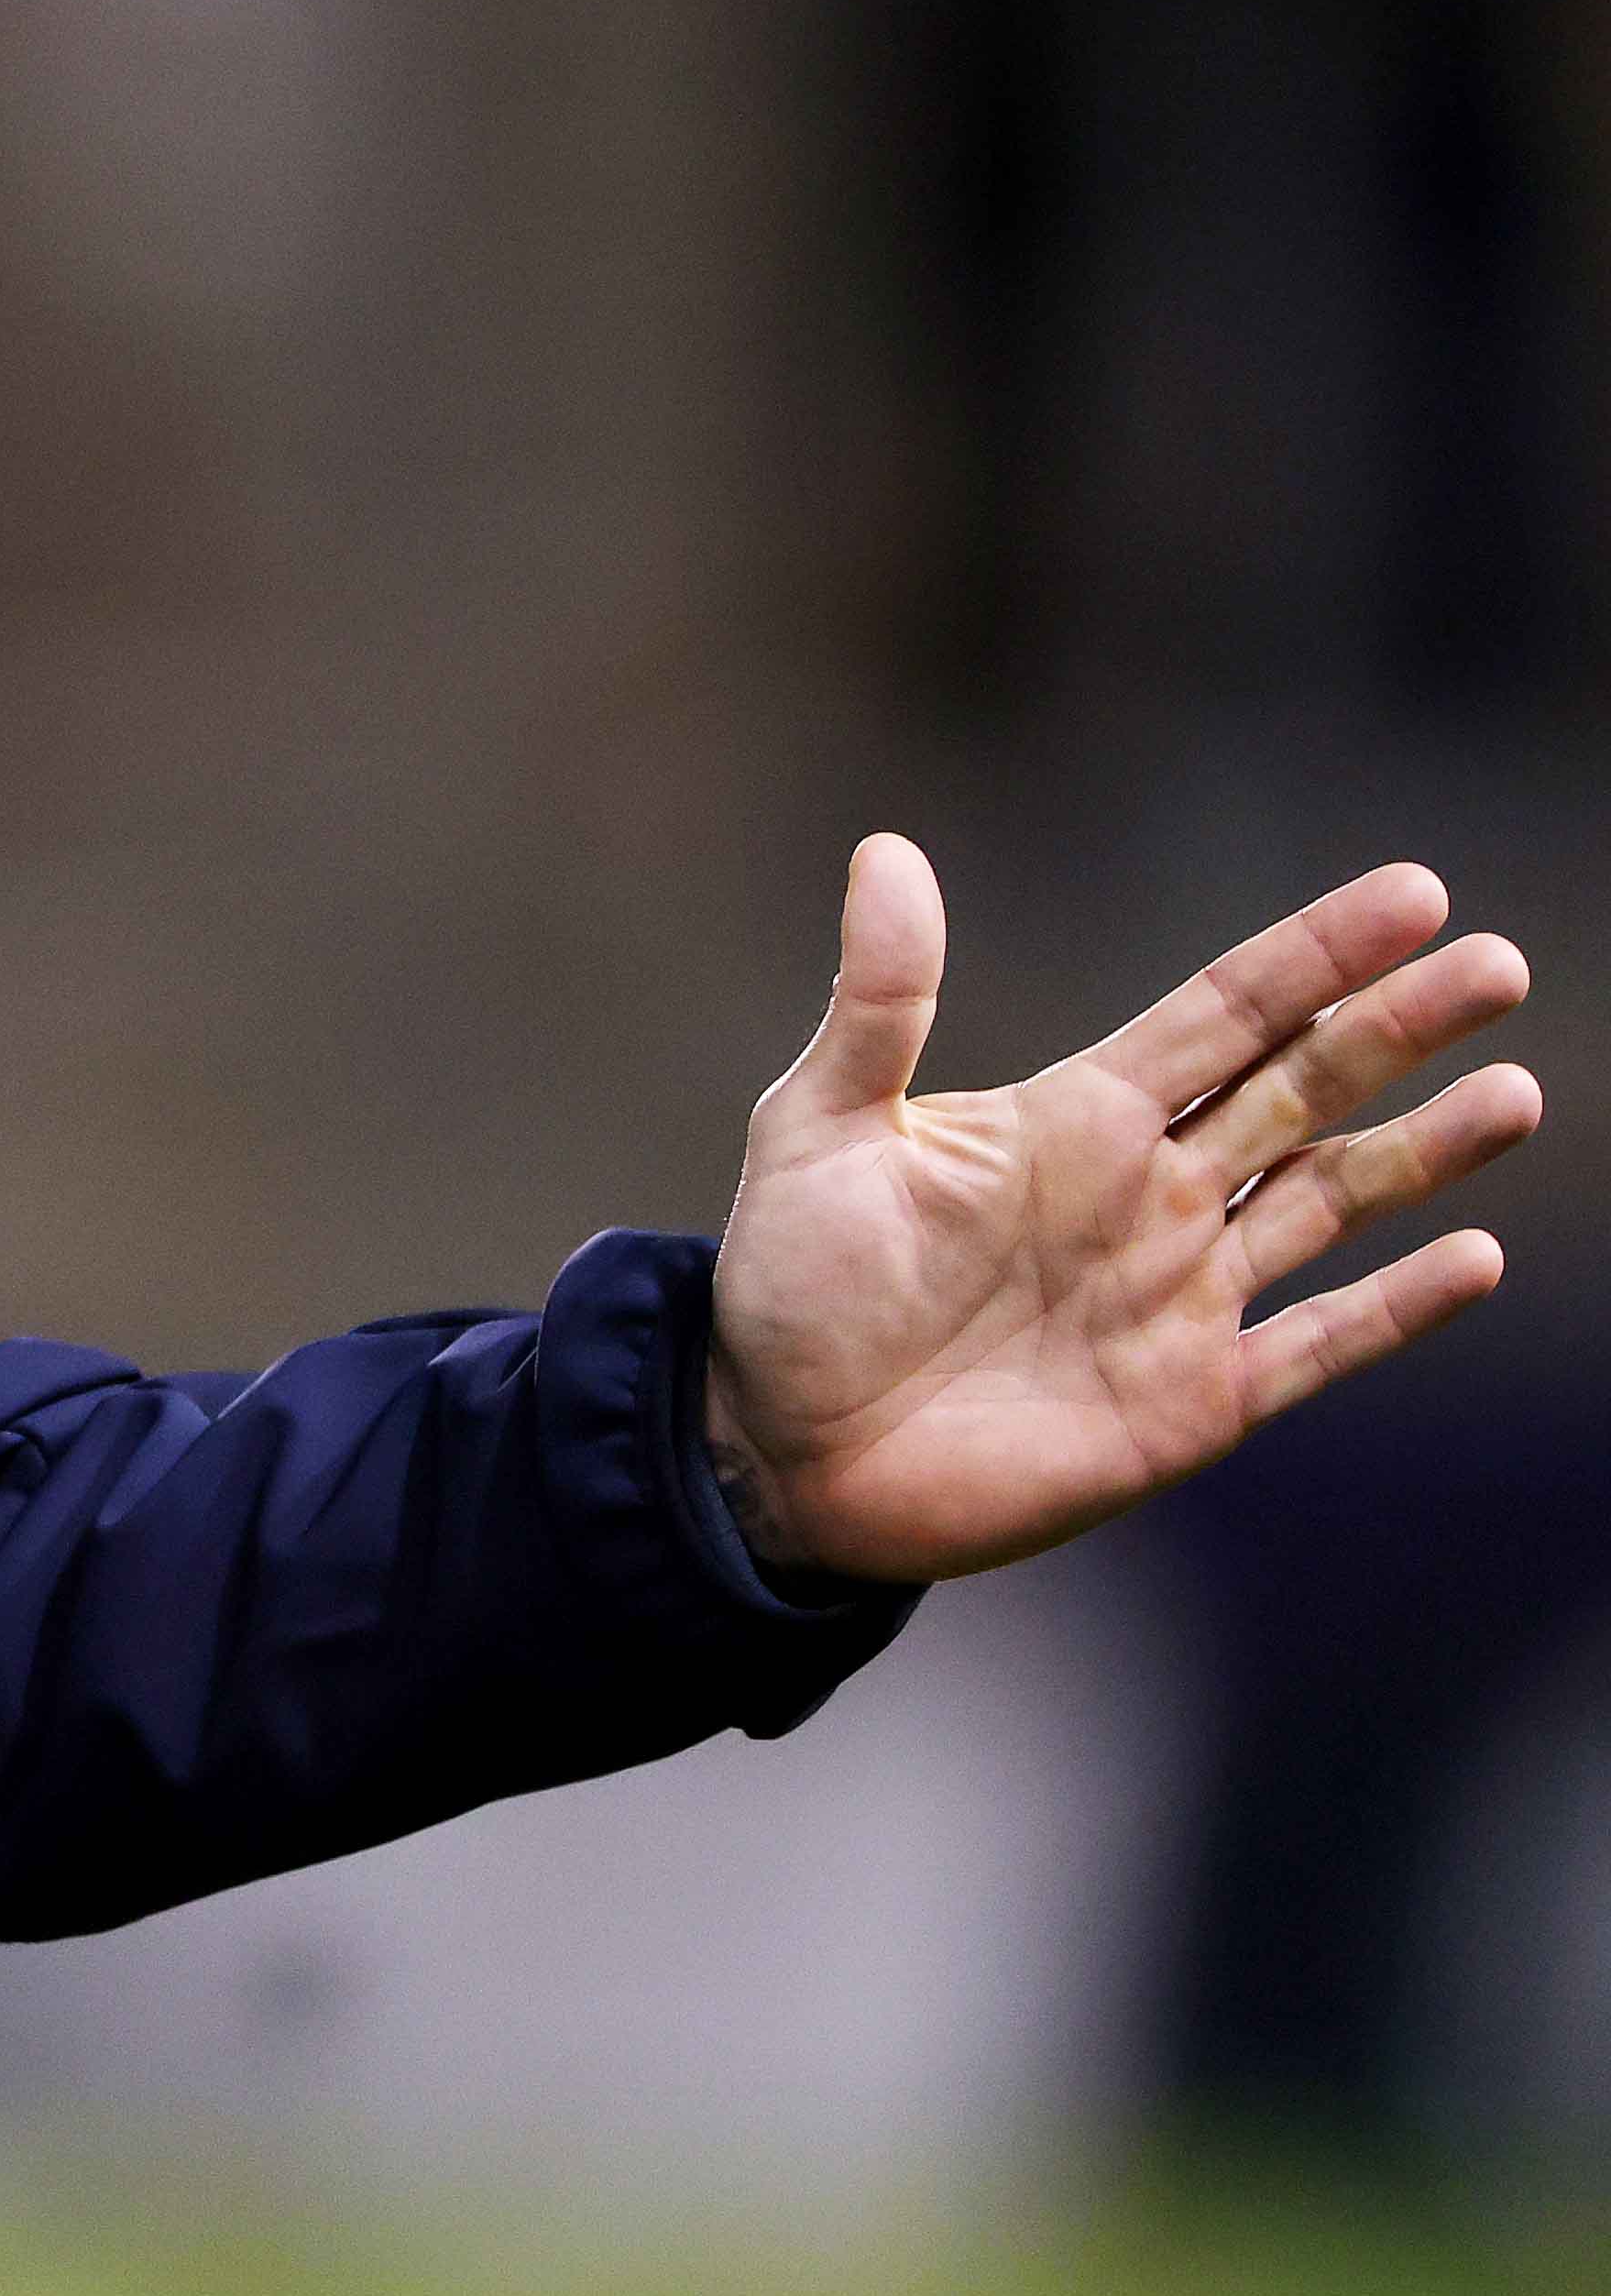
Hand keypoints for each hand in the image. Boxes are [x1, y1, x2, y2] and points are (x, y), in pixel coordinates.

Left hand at [706, 837, 1538, 1583]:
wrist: (779, 1445)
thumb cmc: (792, 1280)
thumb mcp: (819, 1126)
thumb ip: (878, 1001)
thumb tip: (888, 850)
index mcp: (1074, 1117)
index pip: (1224, 1013)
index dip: (1314, 955)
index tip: (1414, 894)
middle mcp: (1147, 1194)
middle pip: (1300, 1086)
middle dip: (1399, 1027)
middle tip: (1500, 964)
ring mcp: (1179, 1297)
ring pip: (1330, 1200)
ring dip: (1422, 1152)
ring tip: (1516, 1094)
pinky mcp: (1190, 1402)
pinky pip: (1316, 1344)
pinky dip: (1394, 1307)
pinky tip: (1473, 1257)